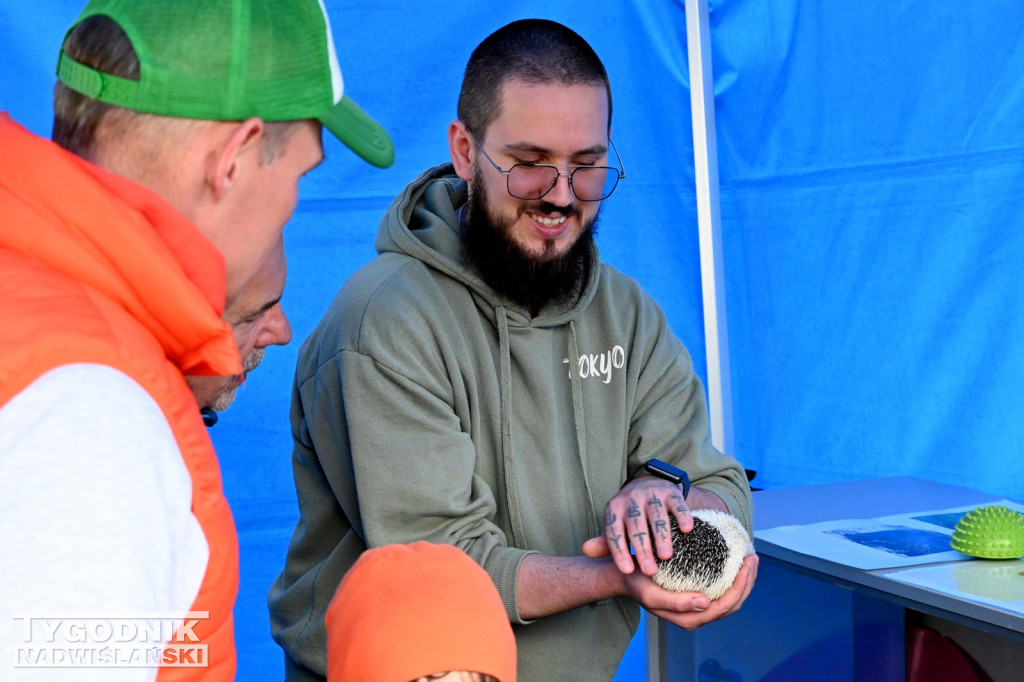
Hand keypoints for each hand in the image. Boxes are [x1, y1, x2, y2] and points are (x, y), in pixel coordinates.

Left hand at [586, 477, 691, 576]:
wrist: (648, 486)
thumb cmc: (630, 516)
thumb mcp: (616, 526)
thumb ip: (605, 542)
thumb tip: (586, 551)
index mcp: (615, 509)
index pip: (615, 532)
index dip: (620, 552)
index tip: (627, 571)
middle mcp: (631, 500)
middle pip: (636, 526)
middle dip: (642, 549)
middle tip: (650, 571)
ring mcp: (651, 494)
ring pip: (656, 515)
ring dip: (661, 536)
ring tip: (666, 556)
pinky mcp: (671, 492)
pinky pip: (677, 504)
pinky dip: (682, 516)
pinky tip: (686, 530)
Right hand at [627, 553, 758, 630]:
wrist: (625, 576)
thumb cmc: (637, 582)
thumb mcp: (651, 593)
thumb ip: (676, 603)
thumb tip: (706, 604)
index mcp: (689, 618)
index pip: (724, 606)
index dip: (740, 587)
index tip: (746, 563)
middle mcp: (697, 616)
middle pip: (733, 605)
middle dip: (747, 582)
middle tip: (752, 558)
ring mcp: (698, 607)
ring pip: (731, 600)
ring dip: (744, 582)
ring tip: (750, 560)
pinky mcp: (697, 597)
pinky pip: (723, 593)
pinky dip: (734, 580)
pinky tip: (737, 564)